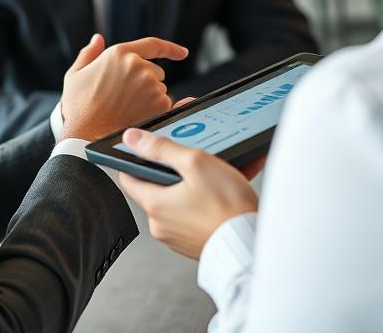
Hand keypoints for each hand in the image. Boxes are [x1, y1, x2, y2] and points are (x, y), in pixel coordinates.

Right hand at [60, 34, 186, 141]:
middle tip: (125, 97)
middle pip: (156, 71)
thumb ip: (90, 53)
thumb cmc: (78, 106)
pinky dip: (155, 110)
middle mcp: (138, 65)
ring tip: (127, 108)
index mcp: (120, 53)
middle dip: (146, 81)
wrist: (85, 134)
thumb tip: (98, 39)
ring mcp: (151, 84)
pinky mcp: (159, 103)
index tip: (183, 53)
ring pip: (160, 89)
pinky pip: (165, 104)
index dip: (170, 48)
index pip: (153, 44)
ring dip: (150, 97)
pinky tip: (137, 116)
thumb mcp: (76, 74)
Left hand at [117, 128, 258, 259]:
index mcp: (154, 204)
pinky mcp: (196, 243)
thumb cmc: (227, 207)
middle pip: (156, 189)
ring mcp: (178, 237)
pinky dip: (205, 203)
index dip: (135, 160)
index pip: (128, 177)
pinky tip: (224, 192)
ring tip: (215, 175)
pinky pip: (194, 216)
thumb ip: (161, 148)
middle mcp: (161, 225)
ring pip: (177, 202)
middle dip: (172, 172)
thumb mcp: (195, 163)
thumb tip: (132, 138)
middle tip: (191, 161)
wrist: (254, 244)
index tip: (147, 150)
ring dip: (192, 187)